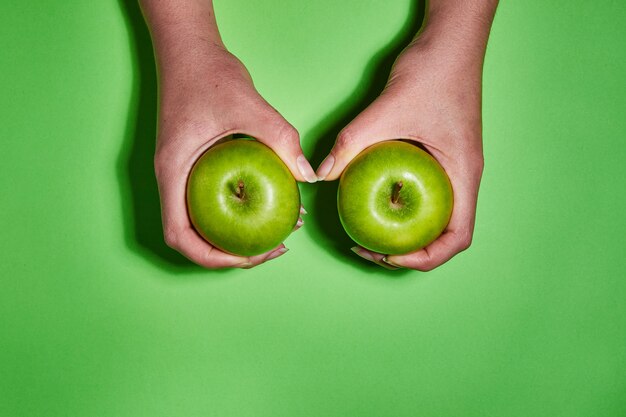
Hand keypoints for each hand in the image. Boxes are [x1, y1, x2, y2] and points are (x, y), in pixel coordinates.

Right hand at [154, 47, 315, 267]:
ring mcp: (179, 172)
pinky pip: (206, 201)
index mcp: (171, 171)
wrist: (189, 49)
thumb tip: (309, 175)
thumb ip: (280, 139)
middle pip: (190, 236)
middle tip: (271, 248)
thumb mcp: (248, 105)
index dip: (212, 257)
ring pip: (198, 221)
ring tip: (272, 233)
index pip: (179, 234)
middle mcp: (170, 177)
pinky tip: (263, 204)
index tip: (250, 256)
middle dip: (228, 253)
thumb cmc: (208, 73)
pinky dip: (232, 212)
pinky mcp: (191, 163)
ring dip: (230, 235)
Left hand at [316, 39, 484, 270]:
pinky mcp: (443, 156)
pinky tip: (377, 200)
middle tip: (372, 250)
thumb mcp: (388, 110)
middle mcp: (464, 177)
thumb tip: (321, 174)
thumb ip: (353, 143)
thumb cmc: (433, 71)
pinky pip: (430, 195)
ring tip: (374, 235)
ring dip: (410, 233)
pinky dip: (406, 208)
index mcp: (464, 174)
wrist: (450, 41)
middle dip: (413, 253)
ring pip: (440, 217)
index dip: (426, 258)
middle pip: (447, 235)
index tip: (389, 255)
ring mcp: (455, 168)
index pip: (458, 237)